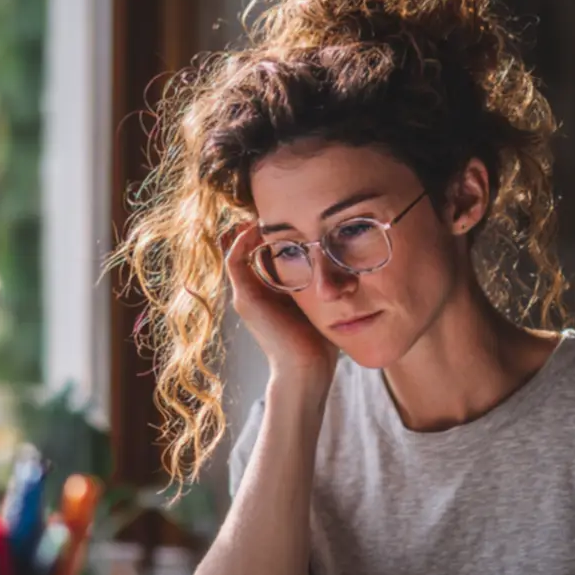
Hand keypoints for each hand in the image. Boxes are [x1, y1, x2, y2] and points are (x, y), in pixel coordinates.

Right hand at [225, 224, 336, 383]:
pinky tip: (258, 227)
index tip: (285, 213)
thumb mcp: (318, 301)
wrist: (308, 369)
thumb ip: (319, 282)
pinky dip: (242, 242)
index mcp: (267, 293)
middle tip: (271, 205)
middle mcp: (251, 293)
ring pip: (235, 251)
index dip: (267, 232)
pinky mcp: (245, 300)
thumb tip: (339, 260)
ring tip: (262, 210)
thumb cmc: (318, 341)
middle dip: (254, 226)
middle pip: (244, 249)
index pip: (258, 254)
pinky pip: (235, 261)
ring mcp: (244, 296)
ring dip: (246, 229)